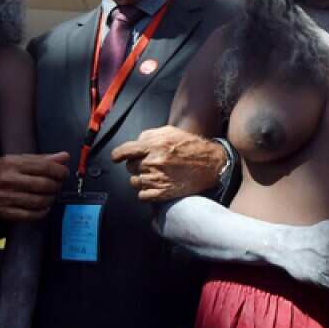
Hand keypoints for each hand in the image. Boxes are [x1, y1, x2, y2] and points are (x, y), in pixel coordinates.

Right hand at [0, 154, 69, 221]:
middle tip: (57, 185)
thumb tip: (64, 157)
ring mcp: (6, 197)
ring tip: (51, 195)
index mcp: (13, 164)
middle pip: (44, 185)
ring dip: (51, 199)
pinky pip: (29, 215)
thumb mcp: (17, 159)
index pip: (45, 167)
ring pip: (39, 201)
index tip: (63, 173)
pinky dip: (42, 212)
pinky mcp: (4, 212)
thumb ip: (42, 158)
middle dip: (56, 185)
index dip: (60, 171)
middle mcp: (9, 180)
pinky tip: (43, 207)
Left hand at [112, 126, 226, 201]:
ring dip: (142, 179)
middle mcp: (153, 162)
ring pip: (134, 182)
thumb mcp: (170, 132)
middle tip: (151, 163)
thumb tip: (135, 143)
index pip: (125, 151)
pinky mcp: (162, 193)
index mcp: (153, 145)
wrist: (211, 164)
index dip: (117, 155)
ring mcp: (157, 179)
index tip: (116, 158)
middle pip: (130, 167)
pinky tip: (157, 185)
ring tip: (156, 174)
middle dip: (137, 165)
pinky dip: (146, 192)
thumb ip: (149, 136)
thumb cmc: (191, 146)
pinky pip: (142, 195)